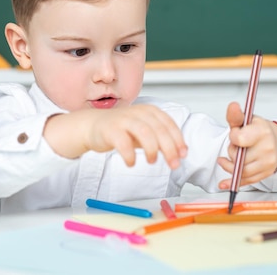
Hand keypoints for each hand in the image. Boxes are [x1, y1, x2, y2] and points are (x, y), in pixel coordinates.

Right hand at [44, 105, 187, 168]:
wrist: (93, 125)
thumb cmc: (122, 129)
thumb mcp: (145, 131)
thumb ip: (161, 139)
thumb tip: (180, 152)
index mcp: (149, 111)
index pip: (168, 124)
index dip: (178, 140)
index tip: (182, 154)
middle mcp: (138, 113)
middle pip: (159, 129)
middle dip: (169, 148)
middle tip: (173, 164)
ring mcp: (123, 120)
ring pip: (144, 132)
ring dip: (152, 149)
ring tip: (152, 161)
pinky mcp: (110, 129)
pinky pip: (122, 142)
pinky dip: (129, 154)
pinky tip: (131, 162)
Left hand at [216, 102, 276, 188]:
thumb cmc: (258, 130)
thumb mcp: (246, 120)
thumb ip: (235, 116)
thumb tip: (232, 106)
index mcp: (262, 131)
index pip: (239, 138)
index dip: (233, 137)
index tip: (234, 134)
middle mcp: (267, 148)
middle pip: (239, 157)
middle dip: (231, 152)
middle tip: (235, 146)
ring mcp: (268, 162)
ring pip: (241, 171)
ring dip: (230, 166)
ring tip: (228, 159)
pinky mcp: (266, 173)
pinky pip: (247, 181)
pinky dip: (233, 182)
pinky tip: (225, 182)